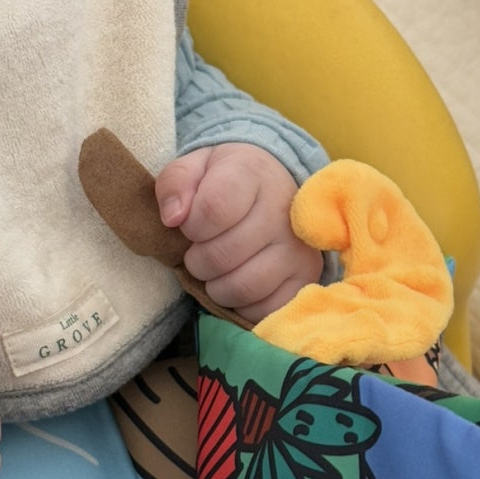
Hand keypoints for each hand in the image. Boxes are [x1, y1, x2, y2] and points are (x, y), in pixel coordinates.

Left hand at [155, 143, 323, 322]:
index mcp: (251, 174)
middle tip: (200, 253)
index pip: (213, 209)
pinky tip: (239, 284)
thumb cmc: (225, 182)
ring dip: (217, 287)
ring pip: (242, 288)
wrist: (273, 188)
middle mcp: (282, 210)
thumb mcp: (194, 168)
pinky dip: (242, 306)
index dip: (191, 226)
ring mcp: (298, 247)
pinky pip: (264, 310)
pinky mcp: (306, 277)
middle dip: (198, 261)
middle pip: (222, 256)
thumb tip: (173, 218)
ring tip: (218, 270)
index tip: (191, 226)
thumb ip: (174, 183)